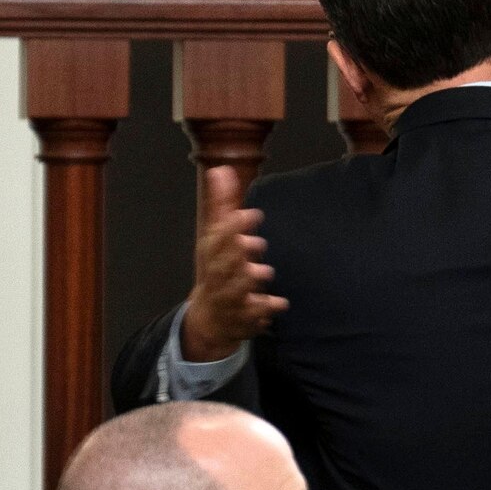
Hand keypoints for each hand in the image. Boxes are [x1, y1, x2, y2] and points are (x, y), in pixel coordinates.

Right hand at [181, 165, 288, 360]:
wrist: (210, 319)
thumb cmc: (217, 270)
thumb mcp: (216, 239)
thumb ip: (222, 205)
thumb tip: (221, 170)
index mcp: (212, 254)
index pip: (217, 239)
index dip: (233, 226)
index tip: (252, 214)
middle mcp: (217, 276)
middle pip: (224, 264)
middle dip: (238, 253)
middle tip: (257, 243)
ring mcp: (229, 298)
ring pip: (237, 289)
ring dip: (249, 280)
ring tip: (264, 272)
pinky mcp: (243, 317)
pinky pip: (254, 314)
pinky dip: (266, 309)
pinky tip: (280, 303)